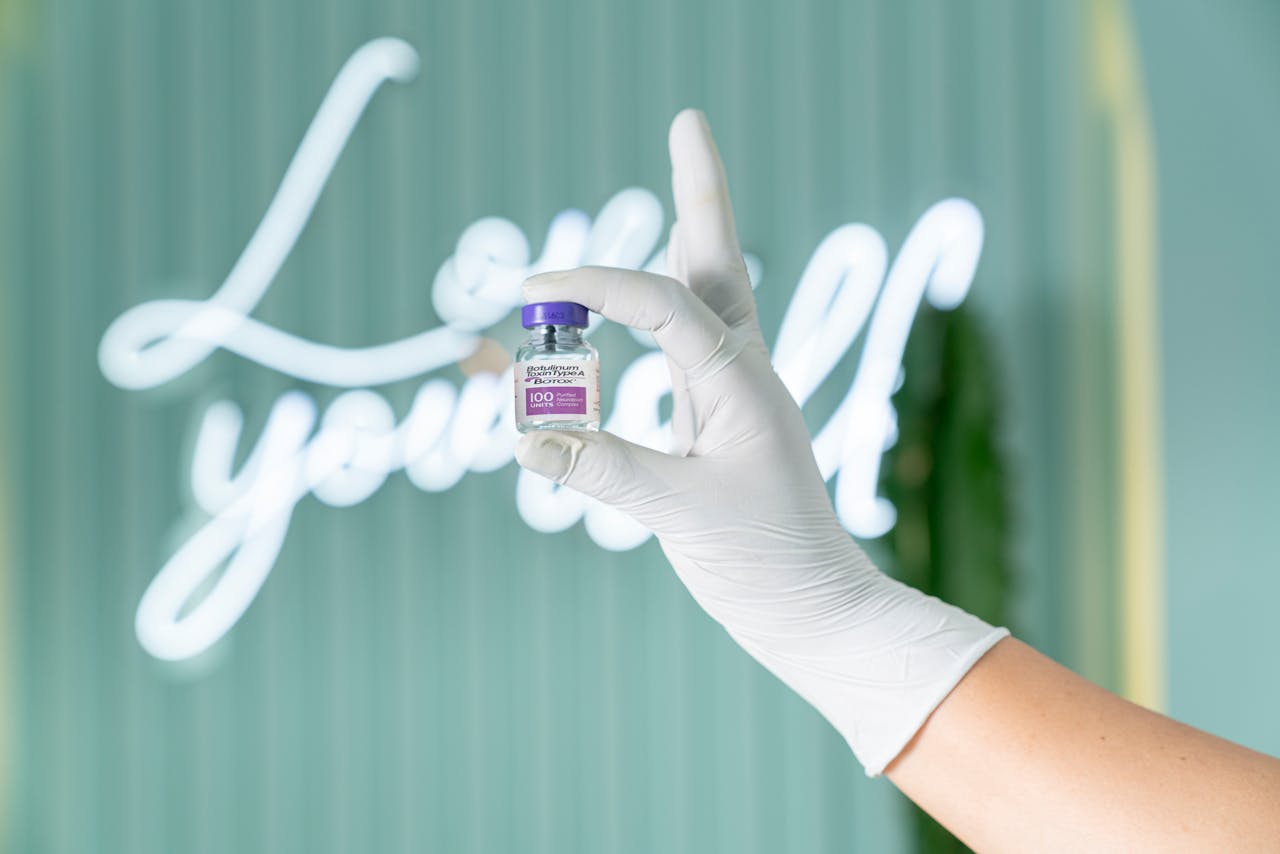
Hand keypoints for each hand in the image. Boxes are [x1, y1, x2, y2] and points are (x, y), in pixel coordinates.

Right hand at [516, 109, 1005, 774]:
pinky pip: (686, 349)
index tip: (532, 288)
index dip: (597, 284)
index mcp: (741, 382)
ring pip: (706, 298)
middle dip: (699, 191)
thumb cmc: (767, 564)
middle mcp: (743, 373)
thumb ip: (607, 469)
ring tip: (685, 182)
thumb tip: (528, 435)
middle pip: (714, 262)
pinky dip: (660, 313)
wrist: (817, 610)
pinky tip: (653, 305)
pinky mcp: (719, 425)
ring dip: (686, 238)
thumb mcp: (683, 516)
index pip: (664, 303)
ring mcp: (734, 396)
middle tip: (689, 121)